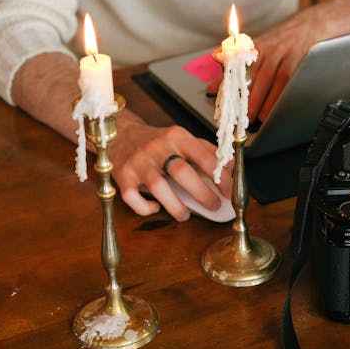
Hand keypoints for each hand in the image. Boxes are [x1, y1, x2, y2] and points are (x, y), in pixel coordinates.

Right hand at [109, 115, 231, 220]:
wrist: (120, 133)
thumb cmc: (158, 141)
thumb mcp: (183, 138)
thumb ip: (206, 151)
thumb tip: (229, 168)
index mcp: (177, 136)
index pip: (204, 157)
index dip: (220, 177)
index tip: (229, 192)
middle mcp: (157, 147)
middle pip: (182, 172)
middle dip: (202, 194)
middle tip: (213, 206)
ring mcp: (138, 162)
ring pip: (158, 187)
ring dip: (176, 206)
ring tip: (185, 215)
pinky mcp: (123, 176)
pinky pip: (132, 197)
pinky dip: (145, 207)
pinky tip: (156, 207)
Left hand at [207, 10, 319, 121]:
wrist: (310, 24)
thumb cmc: (281, 40)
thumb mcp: (256, 49)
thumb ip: (233, 67)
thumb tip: (212, 88)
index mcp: (255, 46)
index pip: (238, 65)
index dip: (229, 81)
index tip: (222, 98)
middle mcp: (271, 48)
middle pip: (259, 74)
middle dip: (251, 98)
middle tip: (245, 117)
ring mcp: (287, 53)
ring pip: (276, 78)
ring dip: (268, 99)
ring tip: (261, 117)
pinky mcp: (302, 58)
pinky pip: (293, 79)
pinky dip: (285, 94)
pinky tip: (281, 106)